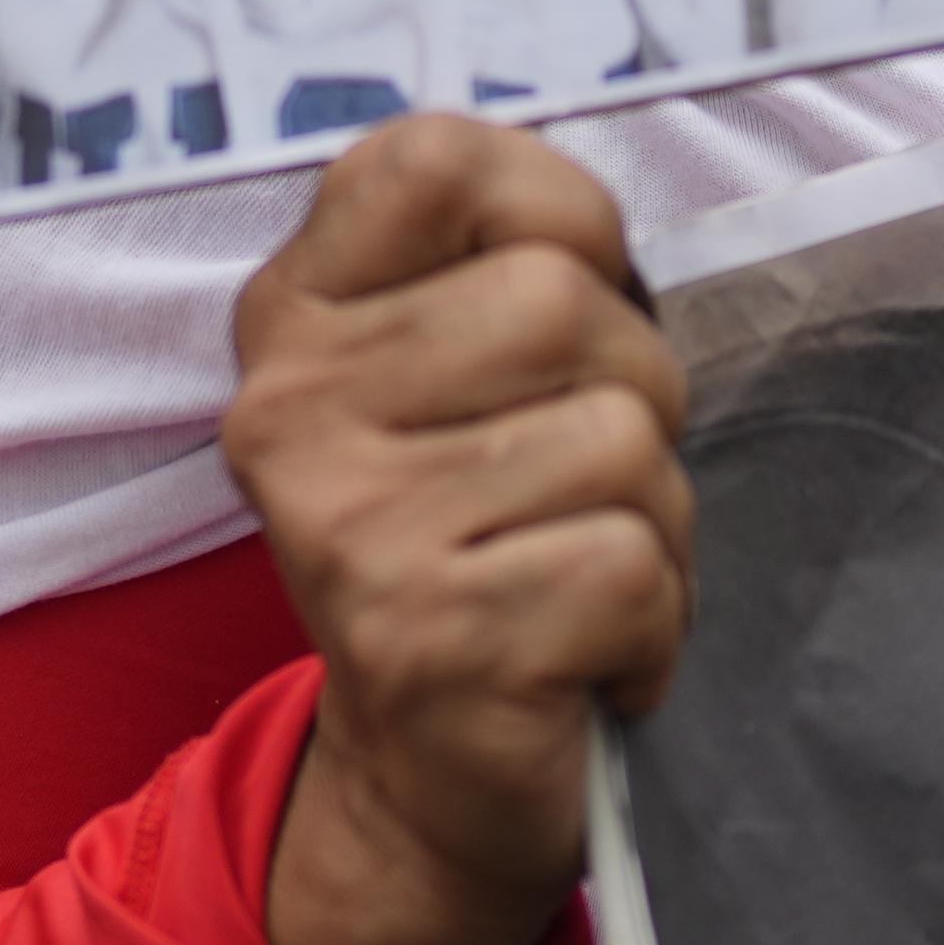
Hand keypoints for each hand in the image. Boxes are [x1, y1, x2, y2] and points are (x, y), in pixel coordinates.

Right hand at [234, 116, 689, 944]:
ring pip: (619, 434)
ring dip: (650, 522)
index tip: (568, 300)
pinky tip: (583, 657)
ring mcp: (349, 525)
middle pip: (564, 300)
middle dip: (634, 395)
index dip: (557, 211)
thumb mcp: (458, 390)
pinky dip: (651, 621)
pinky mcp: (426, 636)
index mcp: (296, 319)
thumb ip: (498, 273)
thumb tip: (596, 226)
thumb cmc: (485, 553)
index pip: (434, 158)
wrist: (424, 786)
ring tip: (573, 578)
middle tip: (577, 491)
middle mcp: (291, 408)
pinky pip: (630, 565)